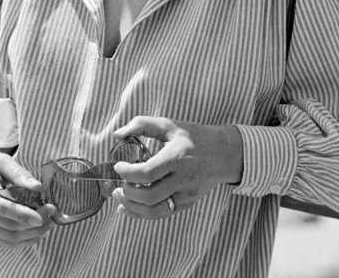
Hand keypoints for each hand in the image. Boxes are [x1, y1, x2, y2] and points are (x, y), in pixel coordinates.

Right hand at [0, 143, 55, 247]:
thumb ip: (18, 173)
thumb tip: (38, 187)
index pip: (5, 207)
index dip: (26, 213)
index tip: (45, 212)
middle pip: (8, 225)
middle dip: (34, 224)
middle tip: (51, 215)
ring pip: (7, 237)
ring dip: (30, 235)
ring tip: (47, 226)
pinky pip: (2, 240)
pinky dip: (20, 240)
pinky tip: (35, 233)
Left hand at [112, 117, 242, 219]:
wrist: (222, 153)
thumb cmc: (193, 136)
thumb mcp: (169, 125)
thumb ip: (142, 125)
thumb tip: (117, 134)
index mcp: (177, 157)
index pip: (148, 172)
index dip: (128, 172)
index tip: (118, 166)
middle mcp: (183, 179)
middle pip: (150, 195)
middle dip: (128, 193)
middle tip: (116, 186)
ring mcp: (187, 194)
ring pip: (155, 210)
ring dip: (133, 207)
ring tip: (119, 198)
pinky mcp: (188, 203)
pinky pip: (163, 213)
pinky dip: (143, 214)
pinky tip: (130, 208)